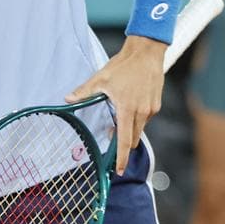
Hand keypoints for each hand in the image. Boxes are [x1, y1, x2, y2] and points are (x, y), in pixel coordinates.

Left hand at [65, 36, 164, 174]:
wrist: (146, 53)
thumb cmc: (123, 66)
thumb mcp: (100, 79)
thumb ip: (85, 92)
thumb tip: (67, 99)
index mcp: (127, 109)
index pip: (124, 140)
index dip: (122, 158)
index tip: (119, 170)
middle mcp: (142, 112)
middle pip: (132, 137)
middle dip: (123, 142)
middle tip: (110, 133)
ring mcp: (151, 109)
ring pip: (139, 127)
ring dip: (129, 127)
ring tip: (119, 111)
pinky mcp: (156, 104)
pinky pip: (145, 118)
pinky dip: (136, 117)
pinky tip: (129, 104)